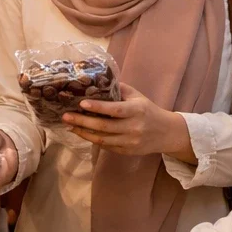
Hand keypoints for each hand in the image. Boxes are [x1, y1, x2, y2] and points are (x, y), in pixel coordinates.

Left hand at [63, 84, 192, 161]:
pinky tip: (80, 132)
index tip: (81, 104)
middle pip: (104, 126)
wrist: (166, 133)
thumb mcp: (137, 96)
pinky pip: (105, 146)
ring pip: (102, 139)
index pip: (115, 110)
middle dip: (82, 121)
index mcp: (136, 110)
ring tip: (69, 124)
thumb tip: (96, 80)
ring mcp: (130, 142)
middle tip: (65, 116)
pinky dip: (91, 139)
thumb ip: (118, 88)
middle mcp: (133, 127)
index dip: (97, 108)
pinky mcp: (126, 151)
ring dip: (83, 132)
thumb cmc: (148, 110)